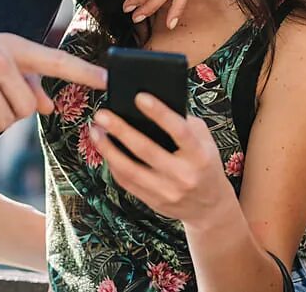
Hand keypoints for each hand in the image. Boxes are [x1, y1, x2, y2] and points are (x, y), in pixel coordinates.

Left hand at [90, 93, 233, 226]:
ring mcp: (166, 191)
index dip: (159, 113)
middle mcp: (183, 175)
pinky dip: (112, 165)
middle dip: (121, 130)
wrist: (210, 207)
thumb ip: (185, 124)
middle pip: (146, 150)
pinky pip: (126, 182)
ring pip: (130, 169)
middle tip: (102, 114)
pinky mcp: (153, 202)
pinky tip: (104, 150)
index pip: (178, 130)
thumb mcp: (205, 141)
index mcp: (199, 155)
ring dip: (108, 149)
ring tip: (95, 131)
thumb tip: (154, 106)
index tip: (140, 97)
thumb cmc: (205, 164)